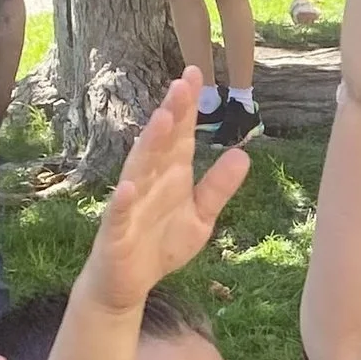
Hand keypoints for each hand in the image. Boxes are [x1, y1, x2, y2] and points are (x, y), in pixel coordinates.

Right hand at [80, 73, 249, 314]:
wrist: (128, 285)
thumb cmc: (160, 245)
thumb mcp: (200, 218)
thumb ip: (218, 188)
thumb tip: (243, 155)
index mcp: (171, 176)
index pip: (181, 135)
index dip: (188, 107)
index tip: (195, 74)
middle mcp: (150, 182)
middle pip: (162, 144)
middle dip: (172, 115)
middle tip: (182, 85)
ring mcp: (131, 204)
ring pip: (140, 169)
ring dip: (150, 145)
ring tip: (162, 120)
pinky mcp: (117, 232)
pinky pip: (120, 213)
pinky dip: (125, 199)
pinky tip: (131, 185)